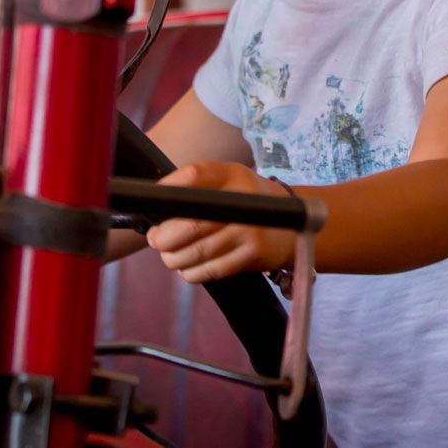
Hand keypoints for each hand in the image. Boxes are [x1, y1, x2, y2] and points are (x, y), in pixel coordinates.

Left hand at [148, 160, 300, 283]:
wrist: (293, 225)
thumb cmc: (248, 203)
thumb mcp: (231, 182)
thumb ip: (198, 190)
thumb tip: (155, 209)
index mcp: (233, 175)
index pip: (193, 176)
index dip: (168, 189)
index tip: (153, 202)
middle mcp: (243, 201)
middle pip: (190, 224)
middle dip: (164, 237)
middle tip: (156, 239)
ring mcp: (249, 230)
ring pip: (197, 251)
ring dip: (174, 258)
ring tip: (170, 256)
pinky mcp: (252, 255)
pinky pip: (210, 270)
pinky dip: (192, 272)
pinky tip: (188, 267)